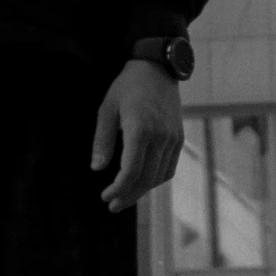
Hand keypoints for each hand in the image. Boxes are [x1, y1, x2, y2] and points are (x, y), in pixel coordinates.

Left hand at [91, 59, 183, 212]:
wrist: (157, 68)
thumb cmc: (126, 87)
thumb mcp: (106, 109)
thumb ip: (102, 140)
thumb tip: (97, 169)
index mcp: (140, 129)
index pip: (131, 171)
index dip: (118, 189)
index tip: (105, 197)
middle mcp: (161, 137)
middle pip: (146, 178)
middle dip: (128, 196)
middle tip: (112, 206)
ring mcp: (173, 138)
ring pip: (159, 176)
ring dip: (142, 191)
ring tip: (124, 198)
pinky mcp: (179, 138)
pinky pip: (169, 167)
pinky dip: (156, 179)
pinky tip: (142, 183)